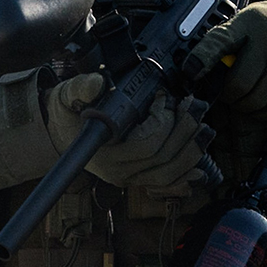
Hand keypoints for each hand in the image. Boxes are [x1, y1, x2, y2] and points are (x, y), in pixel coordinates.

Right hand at [44, 73, 215, 192]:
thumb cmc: (68, 113)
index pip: (145, 146)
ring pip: (170, 174)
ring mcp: (130, 178)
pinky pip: (168, 184)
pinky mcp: (139, 179)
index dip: (162, 122)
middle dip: (184, 131)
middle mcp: (119, 171)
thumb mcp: (69, 95)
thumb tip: (97, 83)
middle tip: (193, 105)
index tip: (163, 98)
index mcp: (104, 153)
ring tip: (203, 126)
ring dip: (192, 150)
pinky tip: (200, 164)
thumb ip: (82, 88)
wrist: (63, 132)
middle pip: (164, 159)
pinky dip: (187, 174)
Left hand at [186, 0, 266, 117]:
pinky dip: (261, 109)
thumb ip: (215, 45)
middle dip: (229, 94)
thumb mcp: (238, 24)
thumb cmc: (264, 26)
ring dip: (243, 104)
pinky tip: (258, 98)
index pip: (227, 59)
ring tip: (242, 93)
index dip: (208, 70)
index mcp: (253, 32)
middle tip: (228, 88)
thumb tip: (190, 70)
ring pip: (256, 104)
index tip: (194, 75)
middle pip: (241, 89)